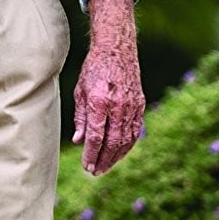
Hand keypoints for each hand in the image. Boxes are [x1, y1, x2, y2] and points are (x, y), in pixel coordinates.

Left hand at [72, 0, 144, 175]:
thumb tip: (79, 141)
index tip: (86, 166)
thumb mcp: (80, 90)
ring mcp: (131, 105)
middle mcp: (118, 105)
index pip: (96, 136)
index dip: (91, 154)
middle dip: (103, 160)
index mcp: (100, 101)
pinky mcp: (140, 104)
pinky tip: (119, 152)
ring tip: (105, 166)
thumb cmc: (94, 68)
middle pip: (112, 142)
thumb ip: (80, 117)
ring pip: (125, 139)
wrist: (117, 48)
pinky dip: (127, 144)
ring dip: (115, 156)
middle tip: (95, 171)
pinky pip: (135, 130)